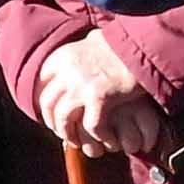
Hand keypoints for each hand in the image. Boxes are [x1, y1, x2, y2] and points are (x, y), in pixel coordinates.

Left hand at [33, 29, 164, 165]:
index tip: (52, 112)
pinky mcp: (99, 97)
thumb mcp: (93, 41)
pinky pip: (91, 126)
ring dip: (69, 134)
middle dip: (53, 122)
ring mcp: (81, 84)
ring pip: (63, 118)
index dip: (44, 101)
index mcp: (62, 56)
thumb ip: (79, 51)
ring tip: (80, 142)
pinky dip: (100, 137)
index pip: (40, 83)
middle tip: (64, 132)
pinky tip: (108, 139)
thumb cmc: (123, 44)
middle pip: (47, 103)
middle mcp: (66, 70)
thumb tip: (74, 56)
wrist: (144, 45)